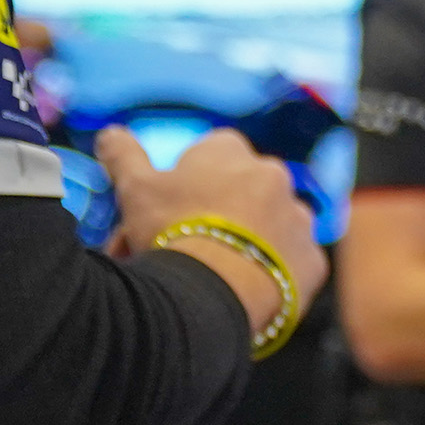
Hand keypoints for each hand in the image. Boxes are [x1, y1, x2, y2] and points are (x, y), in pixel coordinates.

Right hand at [101, 126, 328, 313]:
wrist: (215, 290)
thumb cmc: (171, 230)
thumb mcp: (134, 187)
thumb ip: (123, 155)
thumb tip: (111, 134)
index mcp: (231, 151)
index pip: (214, 150)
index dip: (193, 175)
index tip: (177, 202)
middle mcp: (274, 176)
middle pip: (244, 189)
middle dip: (222, 208)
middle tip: (191, 239)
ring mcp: (299, 217)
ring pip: (272, 224)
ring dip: (253, 238)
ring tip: (219, 266)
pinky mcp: (313, 259)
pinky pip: (293, 262)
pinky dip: (274, 271)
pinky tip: (247, 286)